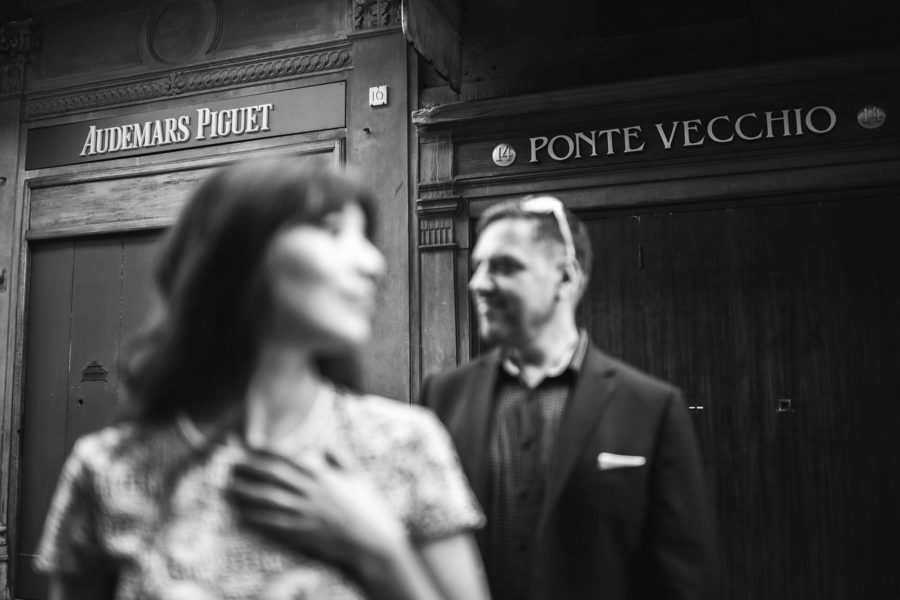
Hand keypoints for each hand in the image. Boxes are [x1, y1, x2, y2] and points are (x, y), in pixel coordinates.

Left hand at [227, 448, 406, 573]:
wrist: (372, 542)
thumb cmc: (368, 508)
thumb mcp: (359, 476)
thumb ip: (341, 457)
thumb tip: (326, 444)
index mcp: (322, 475)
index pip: (288, 458)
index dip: (266, 451)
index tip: (249, 446)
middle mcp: (310, 491)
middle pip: (272, 477)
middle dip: (249, 470)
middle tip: (230, 467)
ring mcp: (304, 513)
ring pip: (268, 499)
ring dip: (246, 493)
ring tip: (228, 489)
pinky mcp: (302, 533)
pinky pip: (273, 524)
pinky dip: (256, 518)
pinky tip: (242, 515)